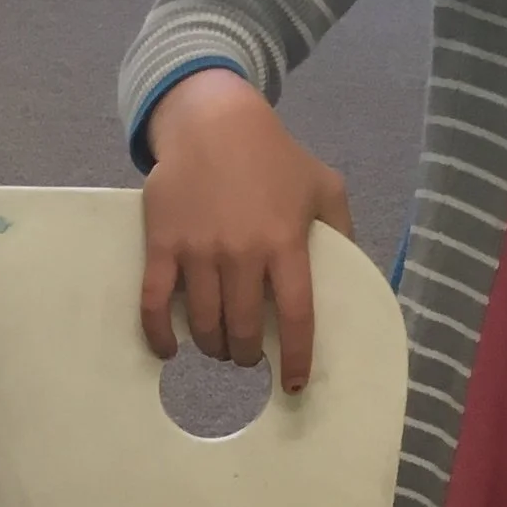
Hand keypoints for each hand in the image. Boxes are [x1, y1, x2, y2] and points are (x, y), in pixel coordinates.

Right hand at [139, 71, 352, 394]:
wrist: (212, 121)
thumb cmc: (271, 155)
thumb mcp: (322, 184)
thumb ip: (341, 229)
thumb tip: (352, 275)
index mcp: (285, 241)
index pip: (296, 316)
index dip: (296, 357)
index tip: (293, 384)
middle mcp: (242, 253)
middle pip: (244, 330)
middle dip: (247, 353)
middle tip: (248, 353)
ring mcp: (198, 252)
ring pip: (204, 325)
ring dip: (212, 345)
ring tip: (218, 344)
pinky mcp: (162, 246)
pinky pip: (155, 305)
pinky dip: (160, 337)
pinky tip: (169, 350)